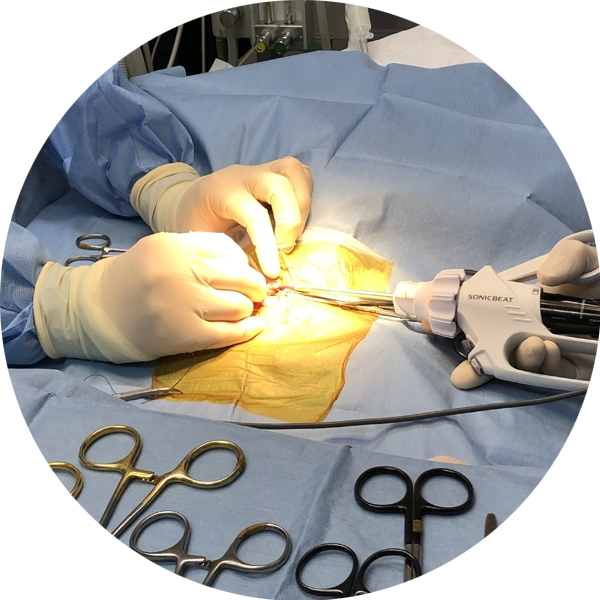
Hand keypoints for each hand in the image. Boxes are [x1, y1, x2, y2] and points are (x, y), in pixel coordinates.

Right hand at [33, 233, 266, 362]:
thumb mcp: (164, 247)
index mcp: (176, 247)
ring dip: (248, 308)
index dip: (244, 262)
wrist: (103, 311)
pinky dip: (249, 330)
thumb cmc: (140, 276)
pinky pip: (230, 334)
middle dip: (255, 286)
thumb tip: (248, 261)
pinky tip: (254, 325)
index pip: (229, 249)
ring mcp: (184, 306)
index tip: (245, 271)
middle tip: (256, 291)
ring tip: (243, 308)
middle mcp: (181, 274)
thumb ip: (202, 248)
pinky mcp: (186, 336)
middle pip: (242, 278)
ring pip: (240, 306)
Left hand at [130, 157, 312, 279]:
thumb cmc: (198, 225)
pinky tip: (296, 220)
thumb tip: (247, 280)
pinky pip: (300, 174)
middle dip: (291, 220)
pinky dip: (305, 196)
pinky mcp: (275, 171)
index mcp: (221, 192)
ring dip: (303, 204)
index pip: (254, 215)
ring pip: (294, 171)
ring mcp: (261, 169)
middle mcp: (244, 176)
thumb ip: (223, 257)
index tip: (272, 272)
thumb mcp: (200, 243)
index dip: (268, 246)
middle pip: (279, 184)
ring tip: (294, 233)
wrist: (193, 200)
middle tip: (285, 249)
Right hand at [448, 239, 599, 389]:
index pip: (486, 309)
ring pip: (517, 362)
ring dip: (510, 359)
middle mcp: (535, 326)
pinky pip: (551, 377)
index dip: (459, 316)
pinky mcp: (578, 372)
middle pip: (493, 342)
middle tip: (453, 357)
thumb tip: (545, 279)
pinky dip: (541, 368)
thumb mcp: (590, 259)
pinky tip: (541, 351)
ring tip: (529, 346)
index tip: (433, 321)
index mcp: (530, 301)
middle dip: (469, 354)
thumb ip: (569, 257)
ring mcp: (555, 351)